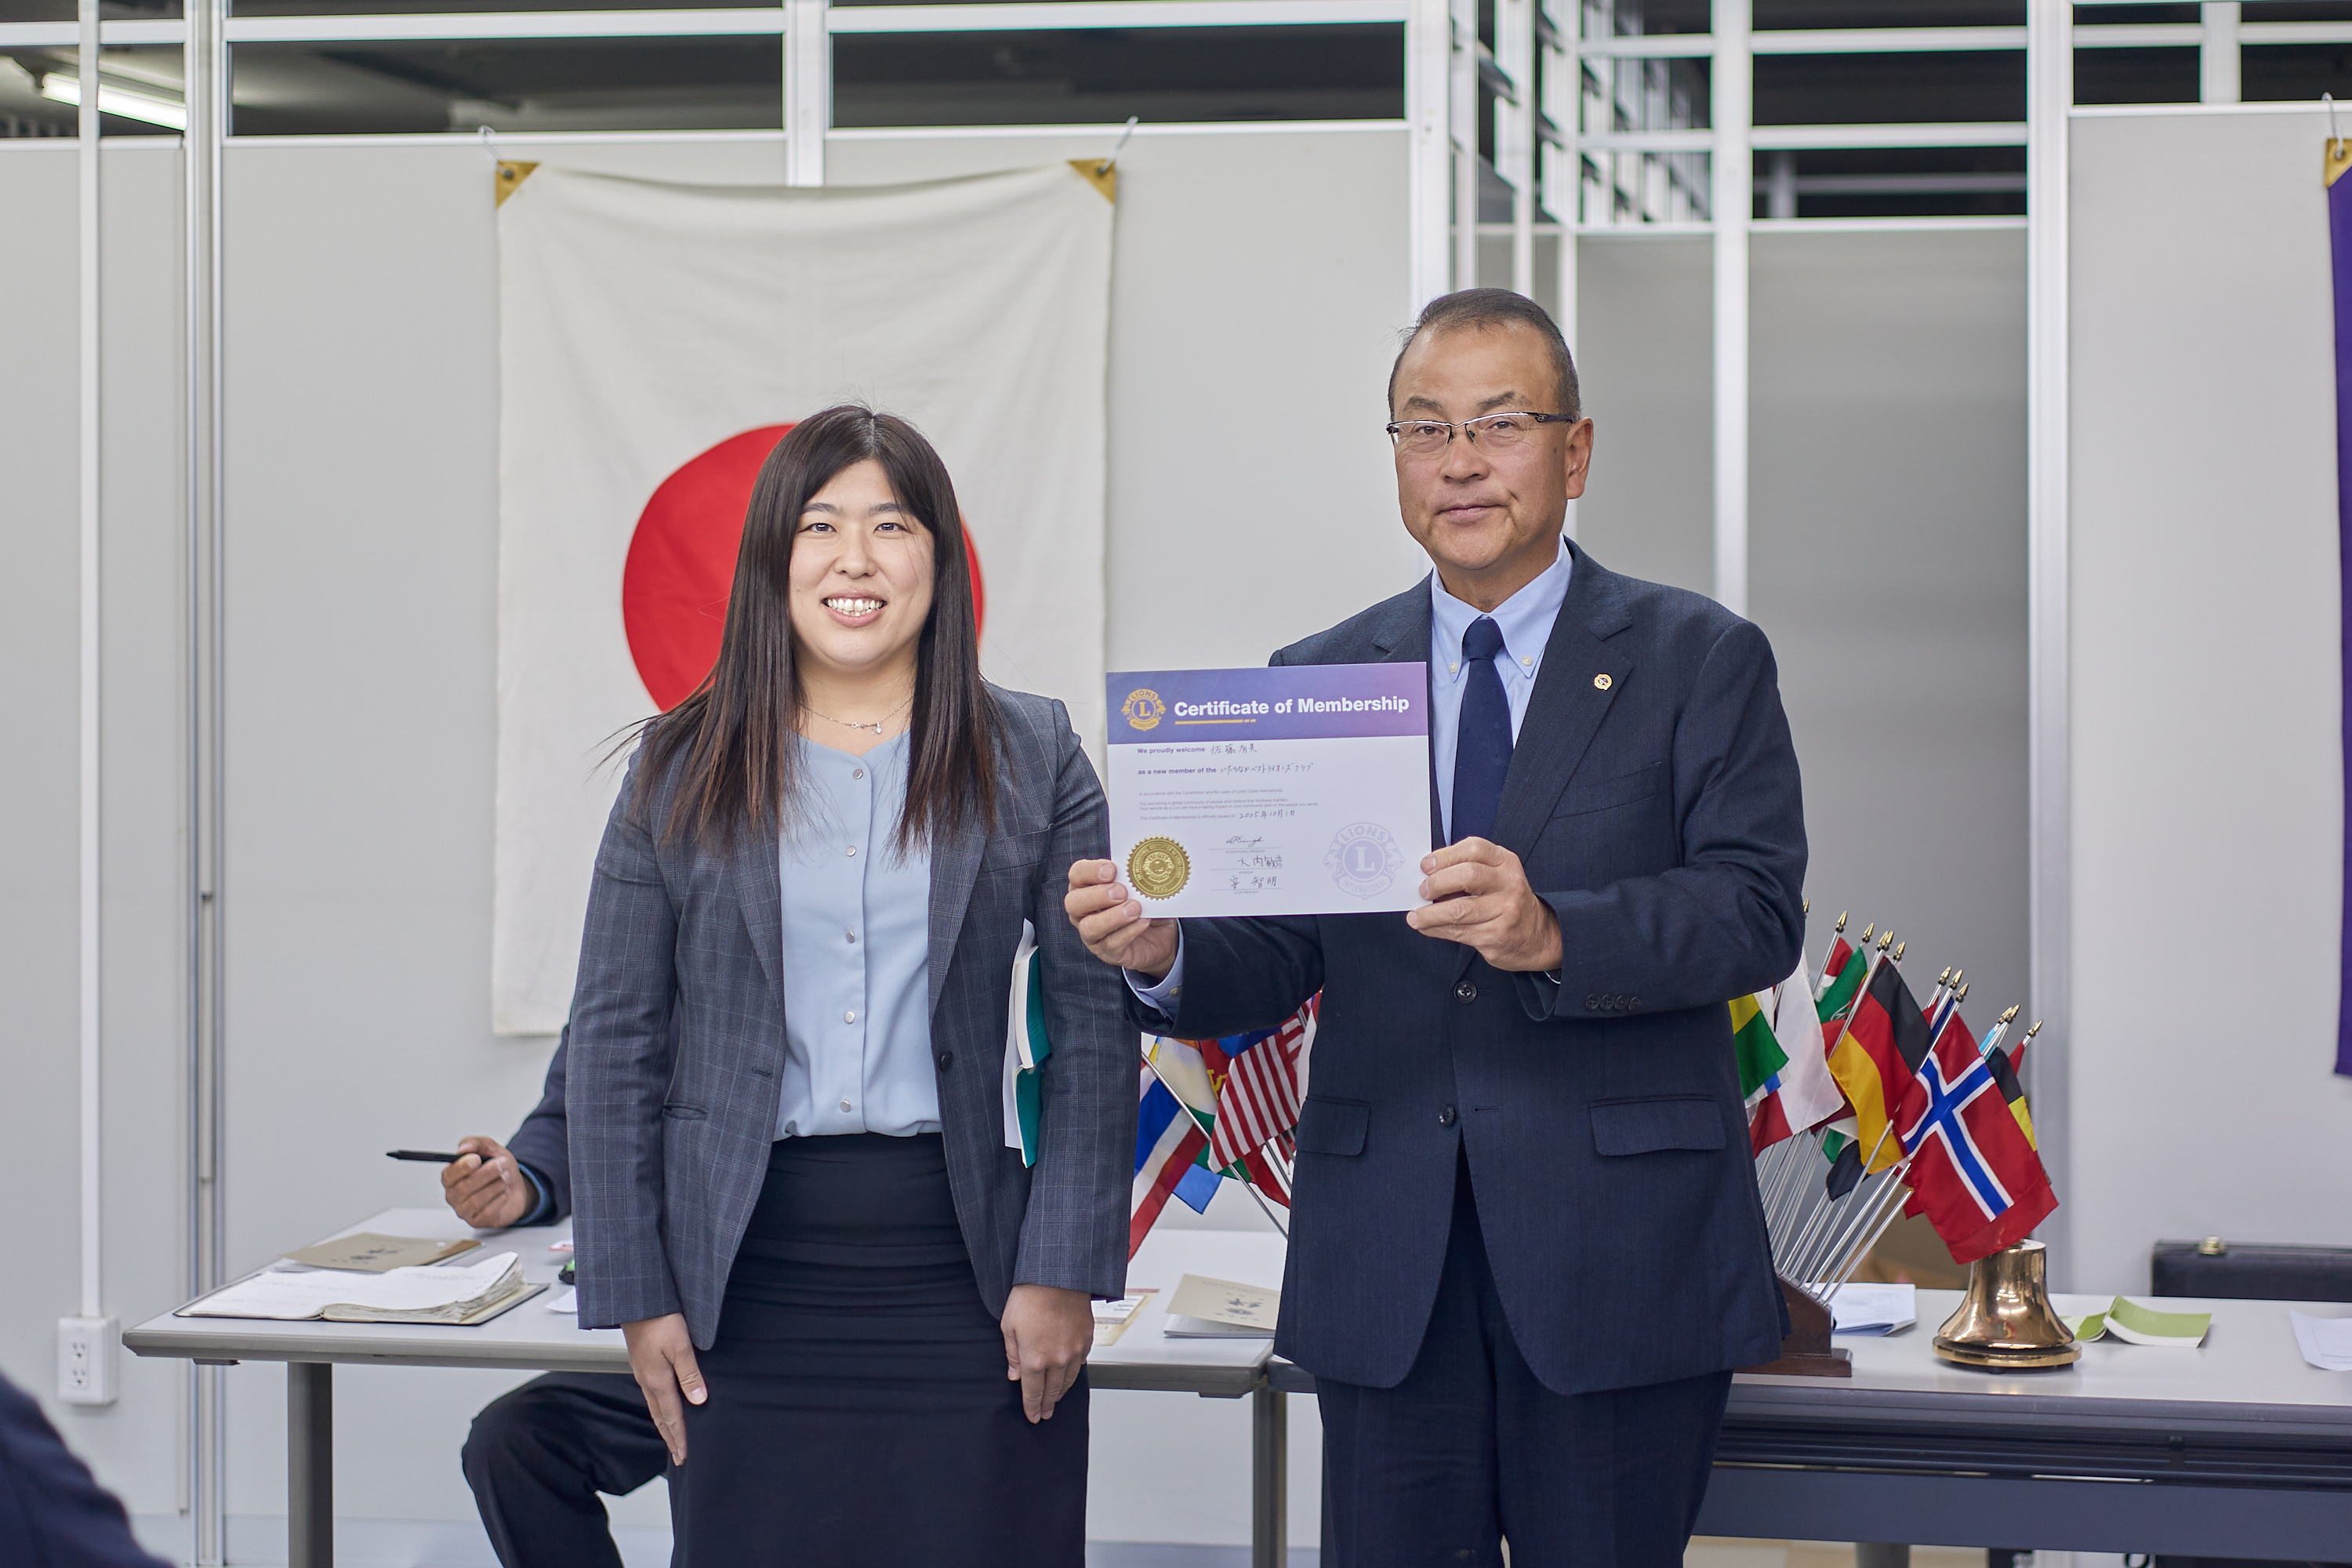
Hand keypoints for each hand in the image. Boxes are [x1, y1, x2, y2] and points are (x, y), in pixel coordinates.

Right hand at [440, 1136, 531, 1229]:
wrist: (515, 1187)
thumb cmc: (498, 1169)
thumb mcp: (490, 1149)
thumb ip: (475, 1143)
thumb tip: (463, 1148)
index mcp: (451, 1177)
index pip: (448, 1175)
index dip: (462, 1167)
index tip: (477, 1159)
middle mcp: (454, 1195)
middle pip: (464, 1187)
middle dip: (486, 1174)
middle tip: (501, 1164)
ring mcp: (464, 1210)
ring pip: (476, 1200)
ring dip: (495, 1185)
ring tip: (506, 1177)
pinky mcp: (477, 1221)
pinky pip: (486, 1212)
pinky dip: (499, 1199)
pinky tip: (505, 1192)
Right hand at [623, 1313, 705, 1463]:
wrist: (637, 1299)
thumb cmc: (660, 1318)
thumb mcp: (680, 1345)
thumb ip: (689, 1374)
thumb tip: (699, 1401)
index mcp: (657, 1380)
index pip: (672, 1416)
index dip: (679, 1437)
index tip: (684, 1455)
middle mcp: (647, 1379)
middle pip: (660, 1416)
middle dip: (670, 1437)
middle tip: (678, 1456)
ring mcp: (642, 1371)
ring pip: (654, 1406)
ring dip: (664, 1424)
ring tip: (671, 1437)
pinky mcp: (642, 1362)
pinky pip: (651, 1393)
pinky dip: (659, 1407)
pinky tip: (663, 1405)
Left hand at [1000, 1284, 1092, 1422]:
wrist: (1057, 1276)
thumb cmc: (1030, 1296)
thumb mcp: (1008, 1326)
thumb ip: (1012, 1354)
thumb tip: (1015, 1374)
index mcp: (1034, 1359)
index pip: (1033, 1393)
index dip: (1032, 1407)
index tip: (1033, 1416)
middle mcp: (1057, 1360)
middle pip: (1052, 1391)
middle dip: (1047, 1404)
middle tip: (1045, 1413)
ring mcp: (1074, 1350)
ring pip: (1069, 1380)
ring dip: (1061, 1392)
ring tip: (1057, 1399)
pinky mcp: (1087, 1339)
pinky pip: (1081, 1363)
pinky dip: (1074, 1372)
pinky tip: (1070, 1373)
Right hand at [1064, 860, 1177, 980]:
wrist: (1160, 935)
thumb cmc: (1145, 903)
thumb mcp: (1144, 886)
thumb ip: (1137, 877)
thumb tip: (1144, 867)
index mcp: (1087, 887)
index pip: (1077, 874)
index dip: (1090, 871)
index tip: (1112, 870)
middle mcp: (1082, 911)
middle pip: (1074, 902)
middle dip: (1097, 895)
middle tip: (1121, 892)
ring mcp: (1092, 935)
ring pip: (1089, 927)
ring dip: (1113, 917)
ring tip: (1135, 909)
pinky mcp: (1108, 953)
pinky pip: (1111, 944)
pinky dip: (1129, 931)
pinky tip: (1143, 922)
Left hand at [1403, 838, 1562, 972]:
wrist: (1535, 935)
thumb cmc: (1505, 900)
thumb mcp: (1496, 876)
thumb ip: (1466, 869)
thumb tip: (1425, 875)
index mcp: (1506, 862)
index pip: (1473, 849)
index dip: (1445, 856)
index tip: (1425, 866)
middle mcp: (1509, 883)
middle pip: (1467, 875)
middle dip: (1437, 883)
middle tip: (1422, 890)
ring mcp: (1505, 911)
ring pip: (1459, 910)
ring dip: (1430, 914)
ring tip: (1415, 916)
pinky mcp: (1496, 935)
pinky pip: (1458, 931)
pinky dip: (1436, 929)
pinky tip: (1427, 927)